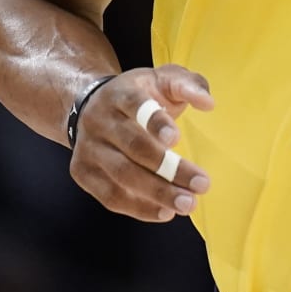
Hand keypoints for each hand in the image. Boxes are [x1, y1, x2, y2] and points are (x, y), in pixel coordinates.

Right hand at [67, 64, 215, 222]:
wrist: (91, 105)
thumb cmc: (140, 95)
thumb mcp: (164, 79)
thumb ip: (188, 84)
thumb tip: (207, 103)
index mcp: (120, 92)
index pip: (135, 105)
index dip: (155, 122)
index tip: (177, 139)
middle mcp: (99, 119)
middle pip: (133, 146)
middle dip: (169, 168)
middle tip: (202, 184)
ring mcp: (88, 147)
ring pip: (122, 175)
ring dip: (157, 193)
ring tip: (187, 203)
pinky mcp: (82, 172)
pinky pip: (110, 196)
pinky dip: (139, 208)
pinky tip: (165, 212)